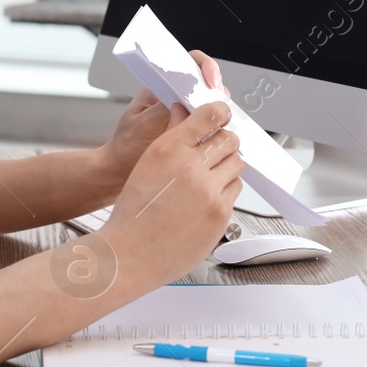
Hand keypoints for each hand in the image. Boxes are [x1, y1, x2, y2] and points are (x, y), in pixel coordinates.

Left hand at [98, 50, 227, 189]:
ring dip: (220, 112)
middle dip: (217, 92)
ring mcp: (187, 116)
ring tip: (220, 123)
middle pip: (207, 84)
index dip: (206, 68)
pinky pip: (212, 127)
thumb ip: (164, 109)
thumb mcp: (143, 123)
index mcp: (162, 88)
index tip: (211, 82)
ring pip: (213, 105)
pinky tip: (220, 137)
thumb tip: (188, 99)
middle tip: (218, 104)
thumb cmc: (126, 146)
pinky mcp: (193, 134)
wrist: (120, 172)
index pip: (190, 65)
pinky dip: (219, 130)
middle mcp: (177, 98)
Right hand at [103, 101, 242, 288]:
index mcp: (170, 149)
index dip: (220, 112)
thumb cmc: (134, 212)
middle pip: (229, 140)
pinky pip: (235, 191)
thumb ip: (172, 135)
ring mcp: (210, 193)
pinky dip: (224, 191)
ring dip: (225, 167)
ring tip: (206, 178)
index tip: (221, 114)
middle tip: (213, 150)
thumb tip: (185, 112)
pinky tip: (205, 199)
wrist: (130, 254)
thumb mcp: (147, 163)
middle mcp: (192, 168)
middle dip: (223, 143)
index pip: (210, 115)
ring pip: (236, 165)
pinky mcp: (221, 214)